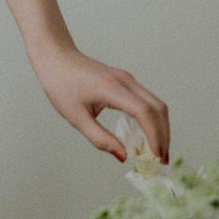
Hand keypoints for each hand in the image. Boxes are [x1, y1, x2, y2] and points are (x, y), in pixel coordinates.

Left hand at [32, 45, 169, 163]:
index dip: (155, 136)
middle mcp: (125, 81)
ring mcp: (127, 79)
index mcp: (112, 89)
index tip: (157, 158)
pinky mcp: (125, 80)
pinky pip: (147, 100)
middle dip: (163, 135)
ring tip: (157, 151)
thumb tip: (124, 156)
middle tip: (162, 160)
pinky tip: (147, 134)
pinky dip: (152, 118)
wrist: (55, 57)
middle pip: (157, 108)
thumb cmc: (61, 85)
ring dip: (160, 127)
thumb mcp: (76, 117)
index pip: (144, 113)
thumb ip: (100, 138)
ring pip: (155, 103)